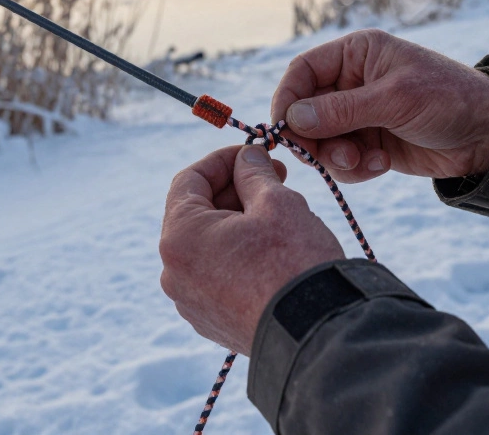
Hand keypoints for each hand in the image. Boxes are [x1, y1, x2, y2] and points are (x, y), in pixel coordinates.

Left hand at [159, 145, 344, 353]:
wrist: (315, 334)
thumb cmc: (293, 262)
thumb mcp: (276, 201)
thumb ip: (254, 172)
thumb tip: (247, 157)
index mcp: (180, 237)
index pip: (189, 180)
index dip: (223, 159)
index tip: (254, 152)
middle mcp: (173, 272)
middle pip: (196, 213)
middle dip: (233, 190)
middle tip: (275, 176)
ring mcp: (189, 301)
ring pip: (207, 245)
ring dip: (236, 221)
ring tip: (277, 212)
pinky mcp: (210, 321)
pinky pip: (216, 275)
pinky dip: (237, 255)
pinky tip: (271, 249)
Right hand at [271, 29, 488, 182]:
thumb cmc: (448, 99)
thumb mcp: (395, 99)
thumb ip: (342, 110)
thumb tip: (293, 120)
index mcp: (356, 54)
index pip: (302, 72)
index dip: (287, 99)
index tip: (283, 131)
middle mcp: (352, 82)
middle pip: (305, 111)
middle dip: (314, 138)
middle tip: (325, 156)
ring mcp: (359, 115)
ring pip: (321, 141)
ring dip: (337, 157)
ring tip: (366, 161)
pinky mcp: (369, 143)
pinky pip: (342, 160)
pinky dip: (356, 168)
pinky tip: (382, 164)